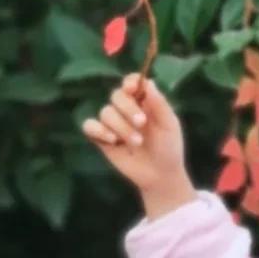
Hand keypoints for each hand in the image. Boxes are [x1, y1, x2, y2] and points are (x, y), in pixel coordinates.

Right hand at [82, 73, 194, 215]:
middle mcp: (127, 109)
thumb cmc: (169, 147)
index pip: (132, 82)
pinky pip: (89, 126)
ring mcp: (113, 123)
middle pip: (116, 95)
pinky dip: (98, 130)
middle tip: (142, 123)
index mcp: (144, 101)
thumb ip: (159, 103)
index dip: (130, 82)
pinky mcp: (101, 138)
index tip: (132, 89)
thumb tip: (148, 82)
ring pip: (105, 112)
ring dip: (121, 127)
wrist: (159, 175)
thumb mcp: (169, 124)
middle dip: (128, 108)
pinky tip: (112, 141)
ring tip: (136, 143)